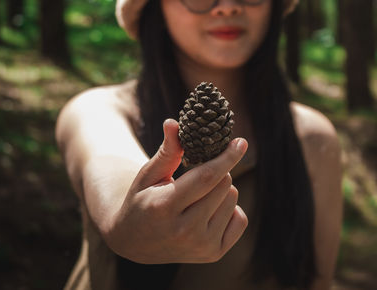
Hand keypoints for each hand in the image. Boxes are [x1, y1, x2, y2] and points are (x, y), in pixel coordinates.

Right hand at [104, 119, 248, 263]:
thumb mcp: (148, 175)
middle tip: (196, 177)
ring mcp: (201, 246)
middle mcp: (185, 231)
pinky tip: (208, 213)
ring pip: (233, 198)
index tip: (241, 142)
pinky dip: (229, 210)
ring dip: (222, 191)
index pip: (206, 177)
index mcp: (165, 207)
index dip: (226, 157)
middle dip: (217, 172)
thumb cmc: (142, 200)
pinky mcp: (214, 254)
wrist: (135, 242)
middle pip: (224, 184)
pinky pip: (241, 219)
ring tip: (197, 198)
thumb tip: (173, 123)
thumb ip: (166, 151)